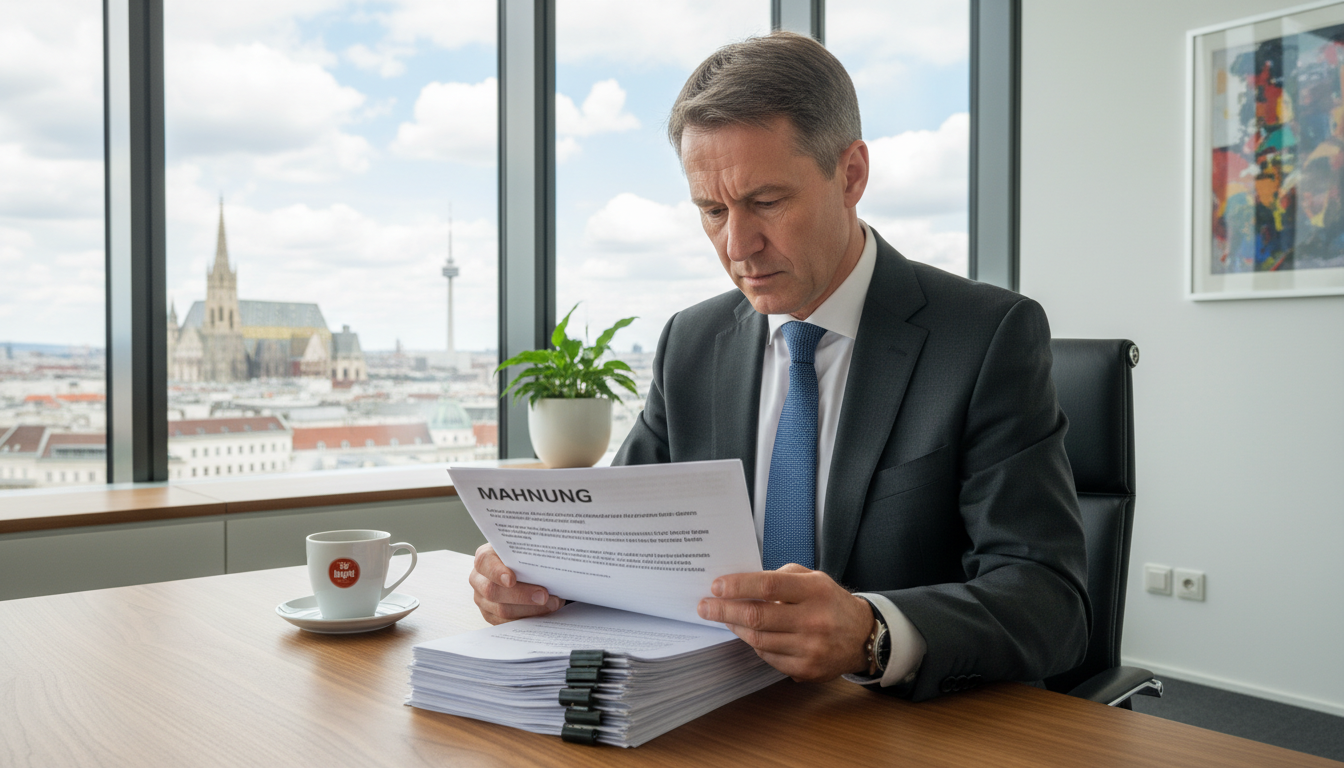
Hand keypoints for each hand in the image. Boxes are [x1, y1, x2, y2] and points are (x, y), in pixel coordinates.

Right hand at [468, 543, 562, 624]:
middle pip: (493, 591)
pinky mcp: (491, 615)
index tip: (511, 580)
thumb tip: (548, 559)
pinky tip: (544, 612)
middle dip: (522, 595)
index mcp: (485, 559)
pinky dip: (528, 618)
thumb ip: (529, 553)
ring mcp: (483, 600)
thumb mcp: (523, 550)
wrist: (522, 569)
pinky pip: (507, 623)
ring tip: (552, 603)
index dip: (497, 572)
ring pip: (502, 610)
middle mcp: (479, 580)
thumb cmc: (522, 558)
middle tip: (544, 596)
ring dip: (530, 609)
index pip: (484, 562)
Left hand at [696, 563, 873, 681]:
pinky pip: (768, 657)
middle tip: (705, 606)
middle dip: (724, 611)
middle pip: (758, 616)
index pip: (769, 586)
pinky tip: (748, 633)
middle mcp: (813, 620)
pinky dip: (754, 644)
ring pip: (758, 639)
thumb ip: (781, 577)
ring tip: (723, 617)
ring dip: (735, 628)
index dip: (739, 586)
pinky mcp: (807, 669)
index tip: (716, 586)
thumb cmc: (830, 602)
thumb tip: (742, 584)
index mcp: (814, 591)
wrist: (863, 635)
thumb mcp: (813, 578)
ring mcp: (810, 648)